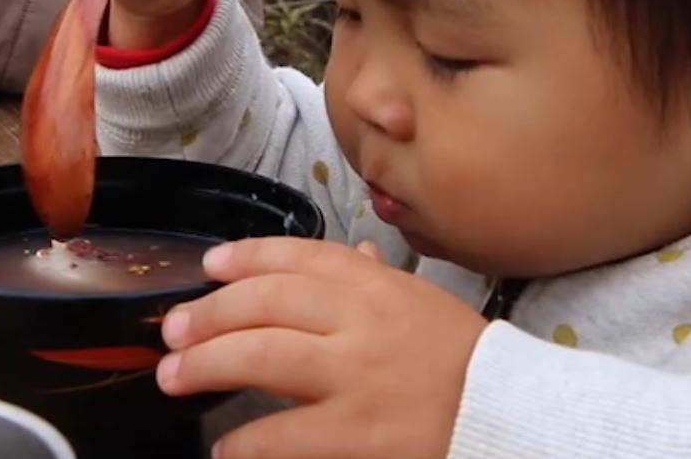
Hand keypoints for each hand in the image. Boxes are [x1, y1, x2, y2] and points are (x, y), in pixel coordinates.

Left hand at [158, 237, 486, 458]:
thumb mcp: (427, 305)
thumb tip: (353, 250)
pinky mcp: (358, 434)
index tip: (211, 266)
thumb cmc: (472, 365)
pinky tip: (224, 446)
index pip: (301, 257)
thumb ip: (381, 279)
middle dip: (211, 313)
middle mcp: (364, 322)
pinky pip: (283, 434)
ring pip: (263, 356)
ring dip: (207, 363)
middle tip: (173, 330)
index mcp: (381, 287)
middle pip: (267, 302)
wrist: (517, 418)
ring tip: (174, 374)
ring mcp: (358, 377)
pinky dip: (245, 440)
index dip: (247, 257)